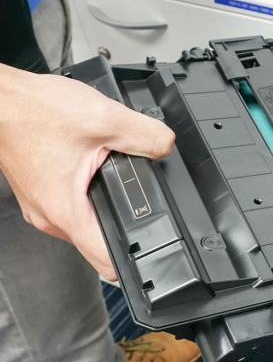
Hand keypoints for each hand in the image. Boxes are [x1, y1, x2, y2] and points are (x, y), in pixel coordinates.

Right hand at [0, 64, 174, 280]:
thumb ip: (147, 137)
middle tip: (138, 196)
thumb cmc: (35, 110)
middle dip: (126, 223)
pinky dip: (89, 191)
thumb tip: (167, 146)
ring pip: (87, 222)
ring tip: (114, 177)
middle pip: (101, 242)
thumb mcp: (107, 119)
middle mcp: (50, 218)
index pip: (108, 263)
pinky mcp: (40, 192)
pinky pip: (73, 204)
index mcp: (66, 212)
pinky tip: (95, 168)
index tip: (156, 247)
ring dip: (106, 204)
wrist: (0, 97)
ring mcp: (42, 206)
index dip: (139, 257)